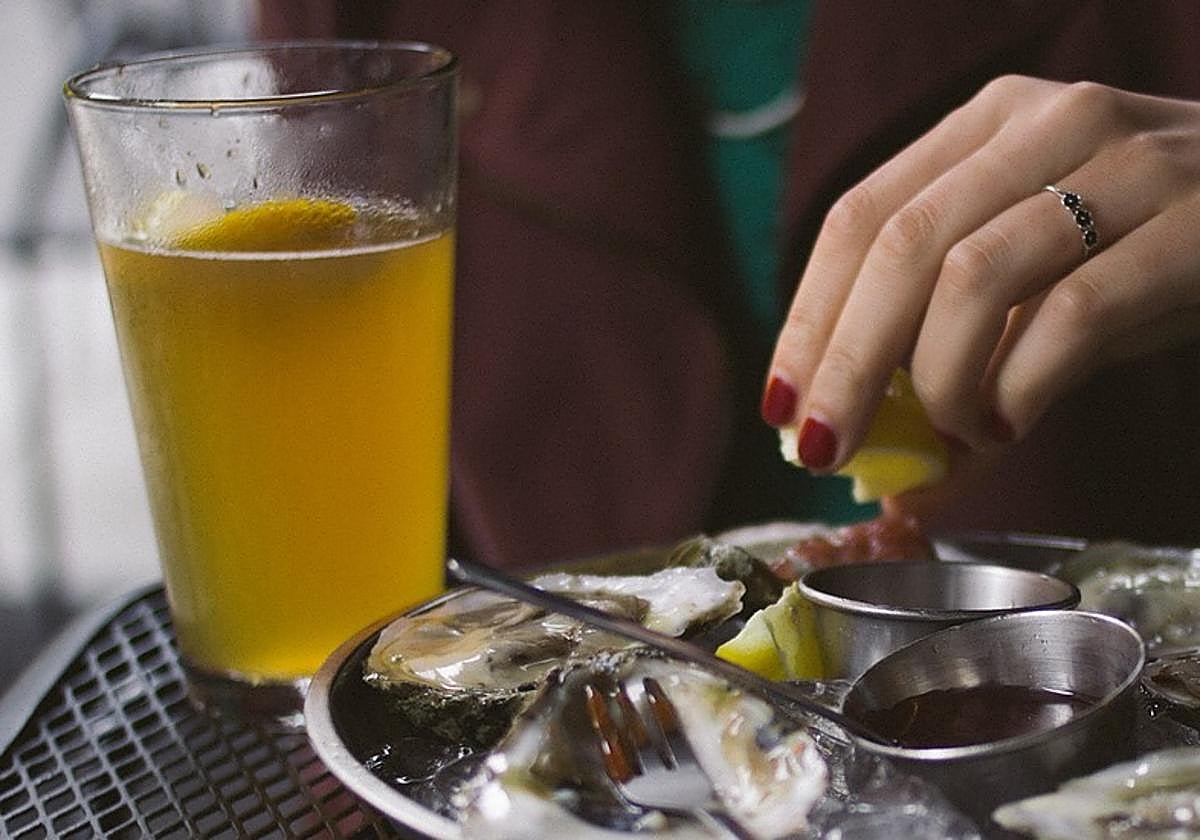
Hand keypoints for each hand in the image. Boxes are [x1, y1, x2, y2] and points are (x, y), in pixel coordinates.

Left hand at [763, 75, 1199, 482]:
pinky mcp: (1197, 221)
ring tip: (956, 433)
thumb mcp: (1043, 295)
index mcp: (988, 127)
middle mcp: (1047, 123)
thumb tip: (891, 475)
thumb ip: (964, 363)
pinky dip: (1019, 386)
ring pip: (972, 275)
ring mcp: (1127, 160)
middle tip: (825, 451)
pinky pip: (1071, 313)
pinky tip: (1011, 422)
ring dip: (939, 382)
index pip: (859, 217)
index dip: (809, 320)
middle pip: (898, 245)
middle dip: (846, 364)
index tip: (783, 408)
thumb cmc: (1159, 258)